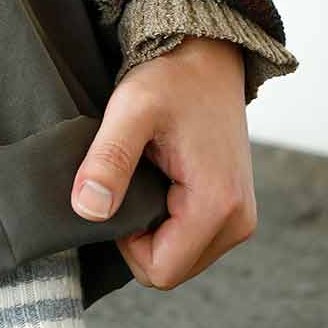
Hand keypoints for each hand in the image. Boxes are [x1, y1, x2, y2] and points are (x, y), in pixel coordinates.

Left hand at [71, 37, 255, 289]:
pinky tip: (161, 182)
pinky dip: (167, 223)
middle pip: (169, 270)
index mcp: (217, 205)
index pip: (160, 272)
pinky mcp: (233, 212)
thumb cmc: (170, 78)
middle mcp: (238, 221)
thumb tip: (88, 211)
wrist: (206, 56)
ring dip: (153, 231)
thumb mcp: (131, 110)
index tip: (120, 194)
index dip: (126, 243)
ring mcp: (239, 219)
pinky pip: (188, 242)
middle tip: (132, 183)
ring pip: (178, 259)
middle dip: (140, 240)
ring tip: (149, 177)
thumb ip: (109, 160)